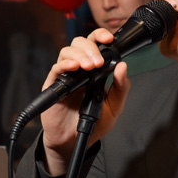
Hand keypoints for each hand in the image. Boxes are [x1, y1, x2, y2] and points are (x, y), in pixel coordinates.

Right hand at [40, 29, 131, 175]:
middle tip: (99, 62)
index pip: (96, 45)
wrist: (75, 141)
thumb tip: (123, 66)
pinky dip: (66, 64)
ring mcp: (66, 75)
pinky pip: (56, 68)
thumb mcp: (114, 106)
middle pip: (80, 43)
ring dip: (80, 55)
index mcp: (95, 70)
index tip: (109, 38)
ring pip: (67, 51)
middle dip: (91, 47)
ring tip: (89, 67)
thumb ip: (121, 88)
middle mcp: (80, 69)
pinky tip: (75, 68)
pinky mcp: (53, 84)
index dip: (101, 36)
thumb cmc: (94, 123)